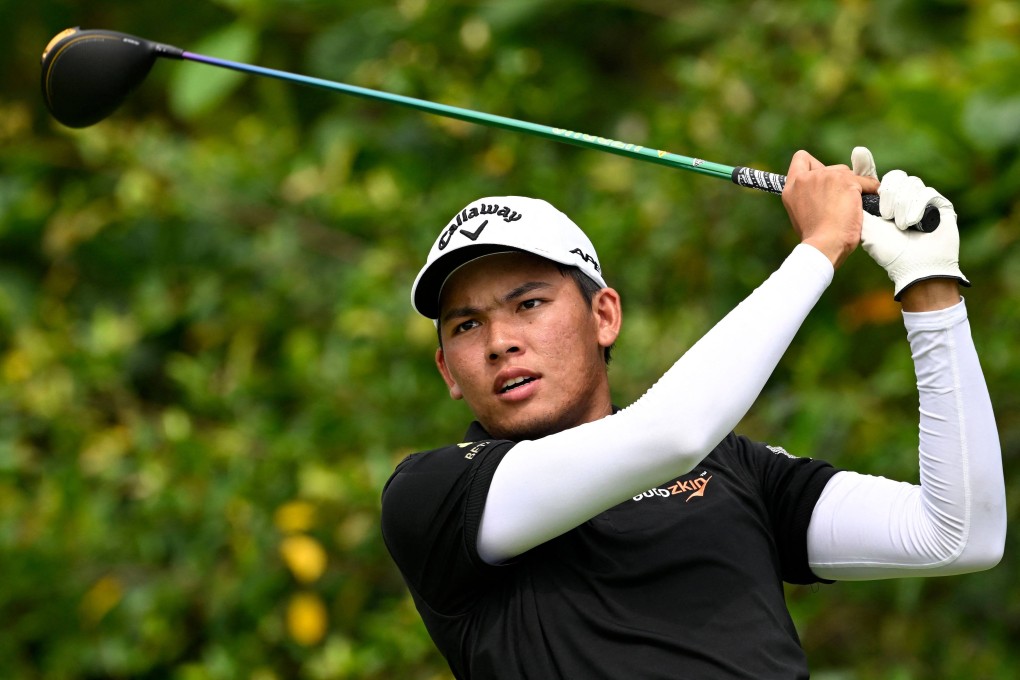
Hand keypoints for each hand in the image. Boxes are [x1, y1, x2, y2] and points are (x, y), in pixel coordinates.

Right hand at [782, 150, 878, 267]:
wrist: (824, 246)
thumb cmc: (815, 237)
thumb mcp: (802, 212)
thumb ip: (809, 196)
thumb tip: (828, 191)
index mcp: (792, 187)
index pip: (801, 159)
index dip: (814, 166)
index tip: (822, 179)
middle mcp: (806, 178)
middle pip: (828, 167)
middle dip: (837, 181)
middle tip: (838, 203)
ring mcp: (826, 177)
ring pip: (847, 172)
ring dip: (852, 186)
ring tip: (850, 208)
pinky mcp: (846, 181)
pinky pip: (865, 181)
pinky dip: (870, 190)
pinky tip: (866, 204)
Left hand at [851, 147, 969, 300]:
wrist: (914, 266)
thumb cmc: (888, 251)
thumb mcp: (866, 226)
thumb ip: (856, 204)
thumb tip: (842, 181)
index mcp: (884, 203)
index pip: (876, 178)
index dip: (867, 166)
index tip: (858, 154)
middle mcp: (904, 199)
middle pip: (895, 177)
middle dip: (889, 194)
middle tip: (886, 215)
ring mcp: (923, 200)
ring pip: (910, 183)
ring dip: (902, 205)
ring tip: (899, 224)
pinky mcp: (940, 204)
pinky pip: (926, 192)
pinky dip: (917, 207)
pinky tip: (912, 223)